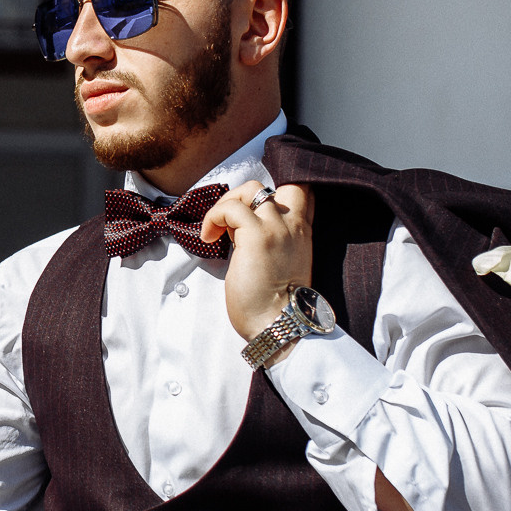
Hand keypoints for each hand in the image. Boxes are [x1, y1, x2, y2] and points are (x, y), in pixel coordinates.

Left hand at [204, 180, 313, 344]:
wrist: (279, 326)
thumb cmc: (274, 305)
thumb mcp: (279, 265)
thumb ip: (268, 241)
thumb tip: (239, 229)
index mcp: (302, 233)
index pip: (300, 192)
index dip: (274, 195)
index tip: (250, 214)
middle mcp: (293, 225)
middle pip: (276, 183)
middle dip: (248, 194)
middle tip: (231, 221)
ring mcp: (276, 228)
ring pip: (252, 189)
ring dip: (229, 204)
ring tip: (218, 229)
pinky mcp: (257, 236)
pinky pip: (231, 208)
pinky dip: (215, 216)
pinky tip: (209, 237)